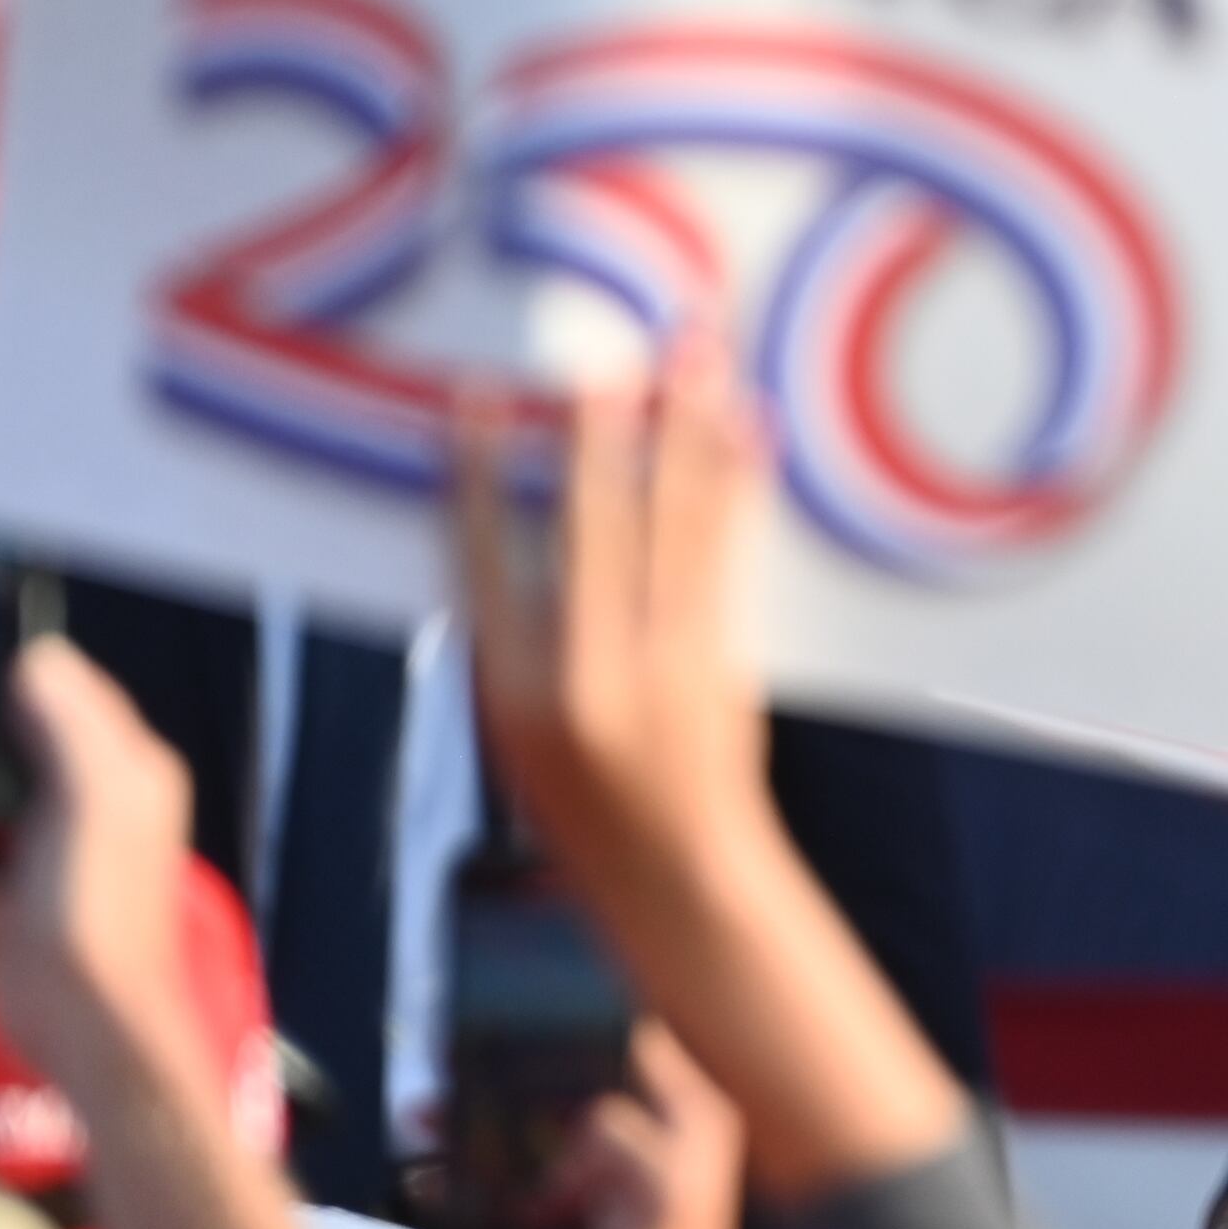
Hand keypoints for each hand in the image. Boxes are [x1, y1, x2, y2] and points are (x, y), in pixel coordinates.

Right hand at [0, 636, 211, 1104]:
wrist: (85, 1030)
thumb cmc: (100, 910)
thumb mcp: (95, 803)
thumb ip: (71, 728)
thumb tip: (35, 656)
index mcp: (123, 771)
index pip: (75, 696)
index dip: (23, 671)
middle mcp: (84, 806)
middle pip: (8, 751)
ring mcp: (34, 860)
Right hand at [456, 355, 778, 924]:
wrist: (678, 877)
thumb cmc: (587, 805)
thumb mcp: (515, 729)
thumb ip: (517, 634)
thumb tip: (524, 520)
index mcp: (511, 688)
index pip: (482, 555)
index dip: (479, 474)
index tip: (478, 400)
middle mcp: (584, 670)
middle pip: (590, 521)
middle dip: (602, 429)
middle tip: (609, 351)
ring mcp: (661, 664)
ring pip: (672, 519)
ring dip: (687, 427)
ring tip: (696, 355)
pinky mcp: (721, 659)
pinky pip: (729, 549)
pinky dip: (739, 482)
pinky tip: (750, 427)